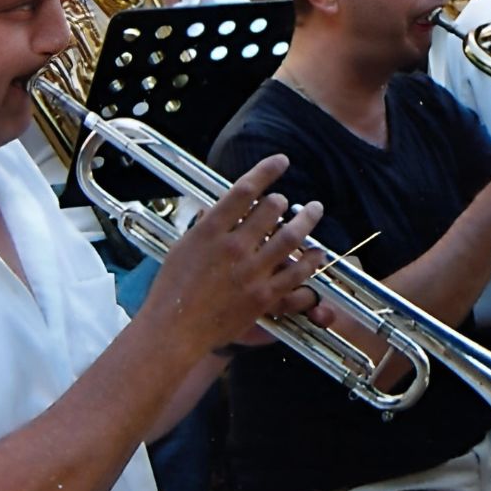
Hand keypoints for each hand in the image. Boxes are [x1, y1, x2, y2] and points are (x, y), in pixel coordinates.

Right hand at [144, 155, 326, 361]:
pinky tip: (319, 252)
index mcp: (210, 231)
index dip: (267, 171)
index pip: (244, 189)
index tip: (280, 161)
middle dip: (282, 201)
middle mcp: (233, 246)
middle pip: (271, 209)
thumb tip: (220, 207)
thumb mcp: (183, 247)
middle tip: (286, 202)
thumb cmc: (172, 290)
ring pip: (290, 236)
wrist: (174, 329)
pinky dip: (311, 260)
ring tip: (315, 210)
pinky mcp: (263, 295)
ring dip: (306, 220)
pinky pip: (296, 273)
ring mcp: (251, 271)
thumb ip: (205, 226)